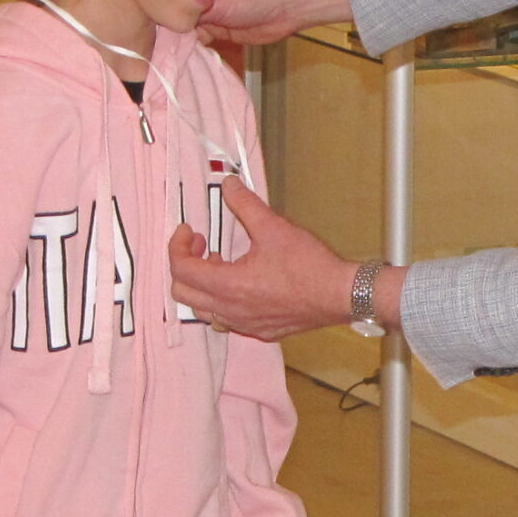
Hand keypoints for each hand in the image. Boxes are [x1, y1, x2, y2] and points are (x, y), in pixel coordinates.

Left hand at [171, 177, 401, 340]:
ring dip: (202, 286)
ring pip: (203, 311)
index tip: (188, 231)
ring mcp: (246, 325)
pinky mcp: (260, 332)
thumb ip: (245, 204)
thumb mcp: (274, 227)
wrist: (340, 295)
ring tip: (220, 263)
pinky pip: (226, 320)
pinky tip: (240, 284)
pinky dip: (221, 301)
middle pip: (183, 295)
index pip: (182, 270)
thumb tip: (228, 185)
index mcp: (230, 286)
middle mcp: (232, 311)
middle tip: (202, 244)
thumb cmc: (309, 265)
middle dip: (185, 266)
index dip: (177, 246)